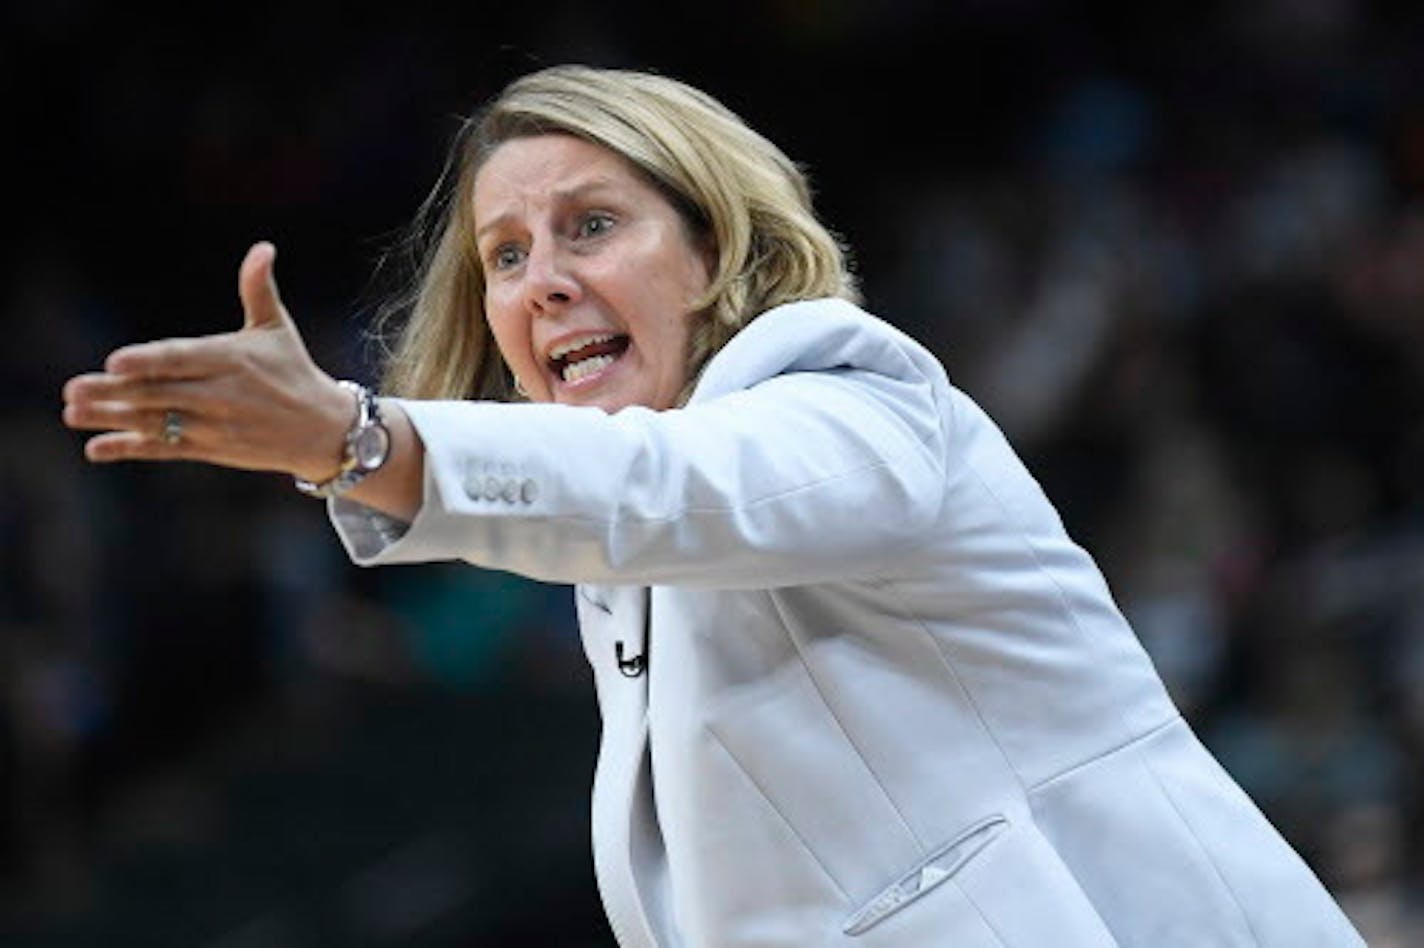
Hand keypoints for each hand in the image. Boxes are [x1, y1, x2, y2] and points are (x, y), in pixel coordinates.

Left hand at [62, 242, 354, 482]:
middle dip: (115, 392)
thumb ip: (258, 289)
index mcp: (234, 360)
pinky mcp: (213, 450)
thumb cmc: (294, 371)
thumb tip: (263, 248)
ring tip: (72, 413)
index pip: (183, 359)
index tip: (114, 360)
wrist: (324, 430)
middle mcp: (223, 394)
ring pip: (158, 423)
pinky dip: (131, 449)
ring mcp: (216, 426)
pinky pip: (167, 450)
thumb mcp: (278, 328)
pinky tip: (97, 448)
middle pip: (161, 393)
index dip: (148, 361)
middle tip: (73, 388)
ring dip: (113, 419)